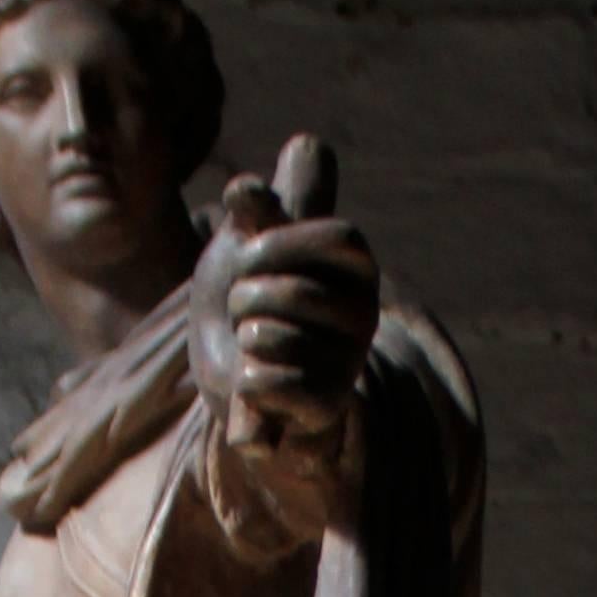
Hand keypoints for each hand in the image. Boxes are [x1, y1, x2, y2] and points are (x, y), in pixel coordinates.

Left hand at [189, 138, 378, 442]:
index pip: (340, 238)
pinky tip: (254, 383)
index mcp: (358, 267)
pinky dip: (245, 381)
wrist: (232, 372)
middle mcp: (364, 315)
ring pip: (272, 338)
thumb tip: (244, 188)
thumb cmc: (247, 297)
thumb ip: (255, 212)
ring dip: (243, 339)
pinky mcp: (324, 408)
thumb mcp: (246, 241)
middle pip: (297, 292)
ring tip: (253, 345)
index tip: (249, 252)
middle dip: (245, 296)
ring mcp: (347, 364)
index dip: (281, 243)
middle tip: (245, 308)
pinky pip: (269, 383)